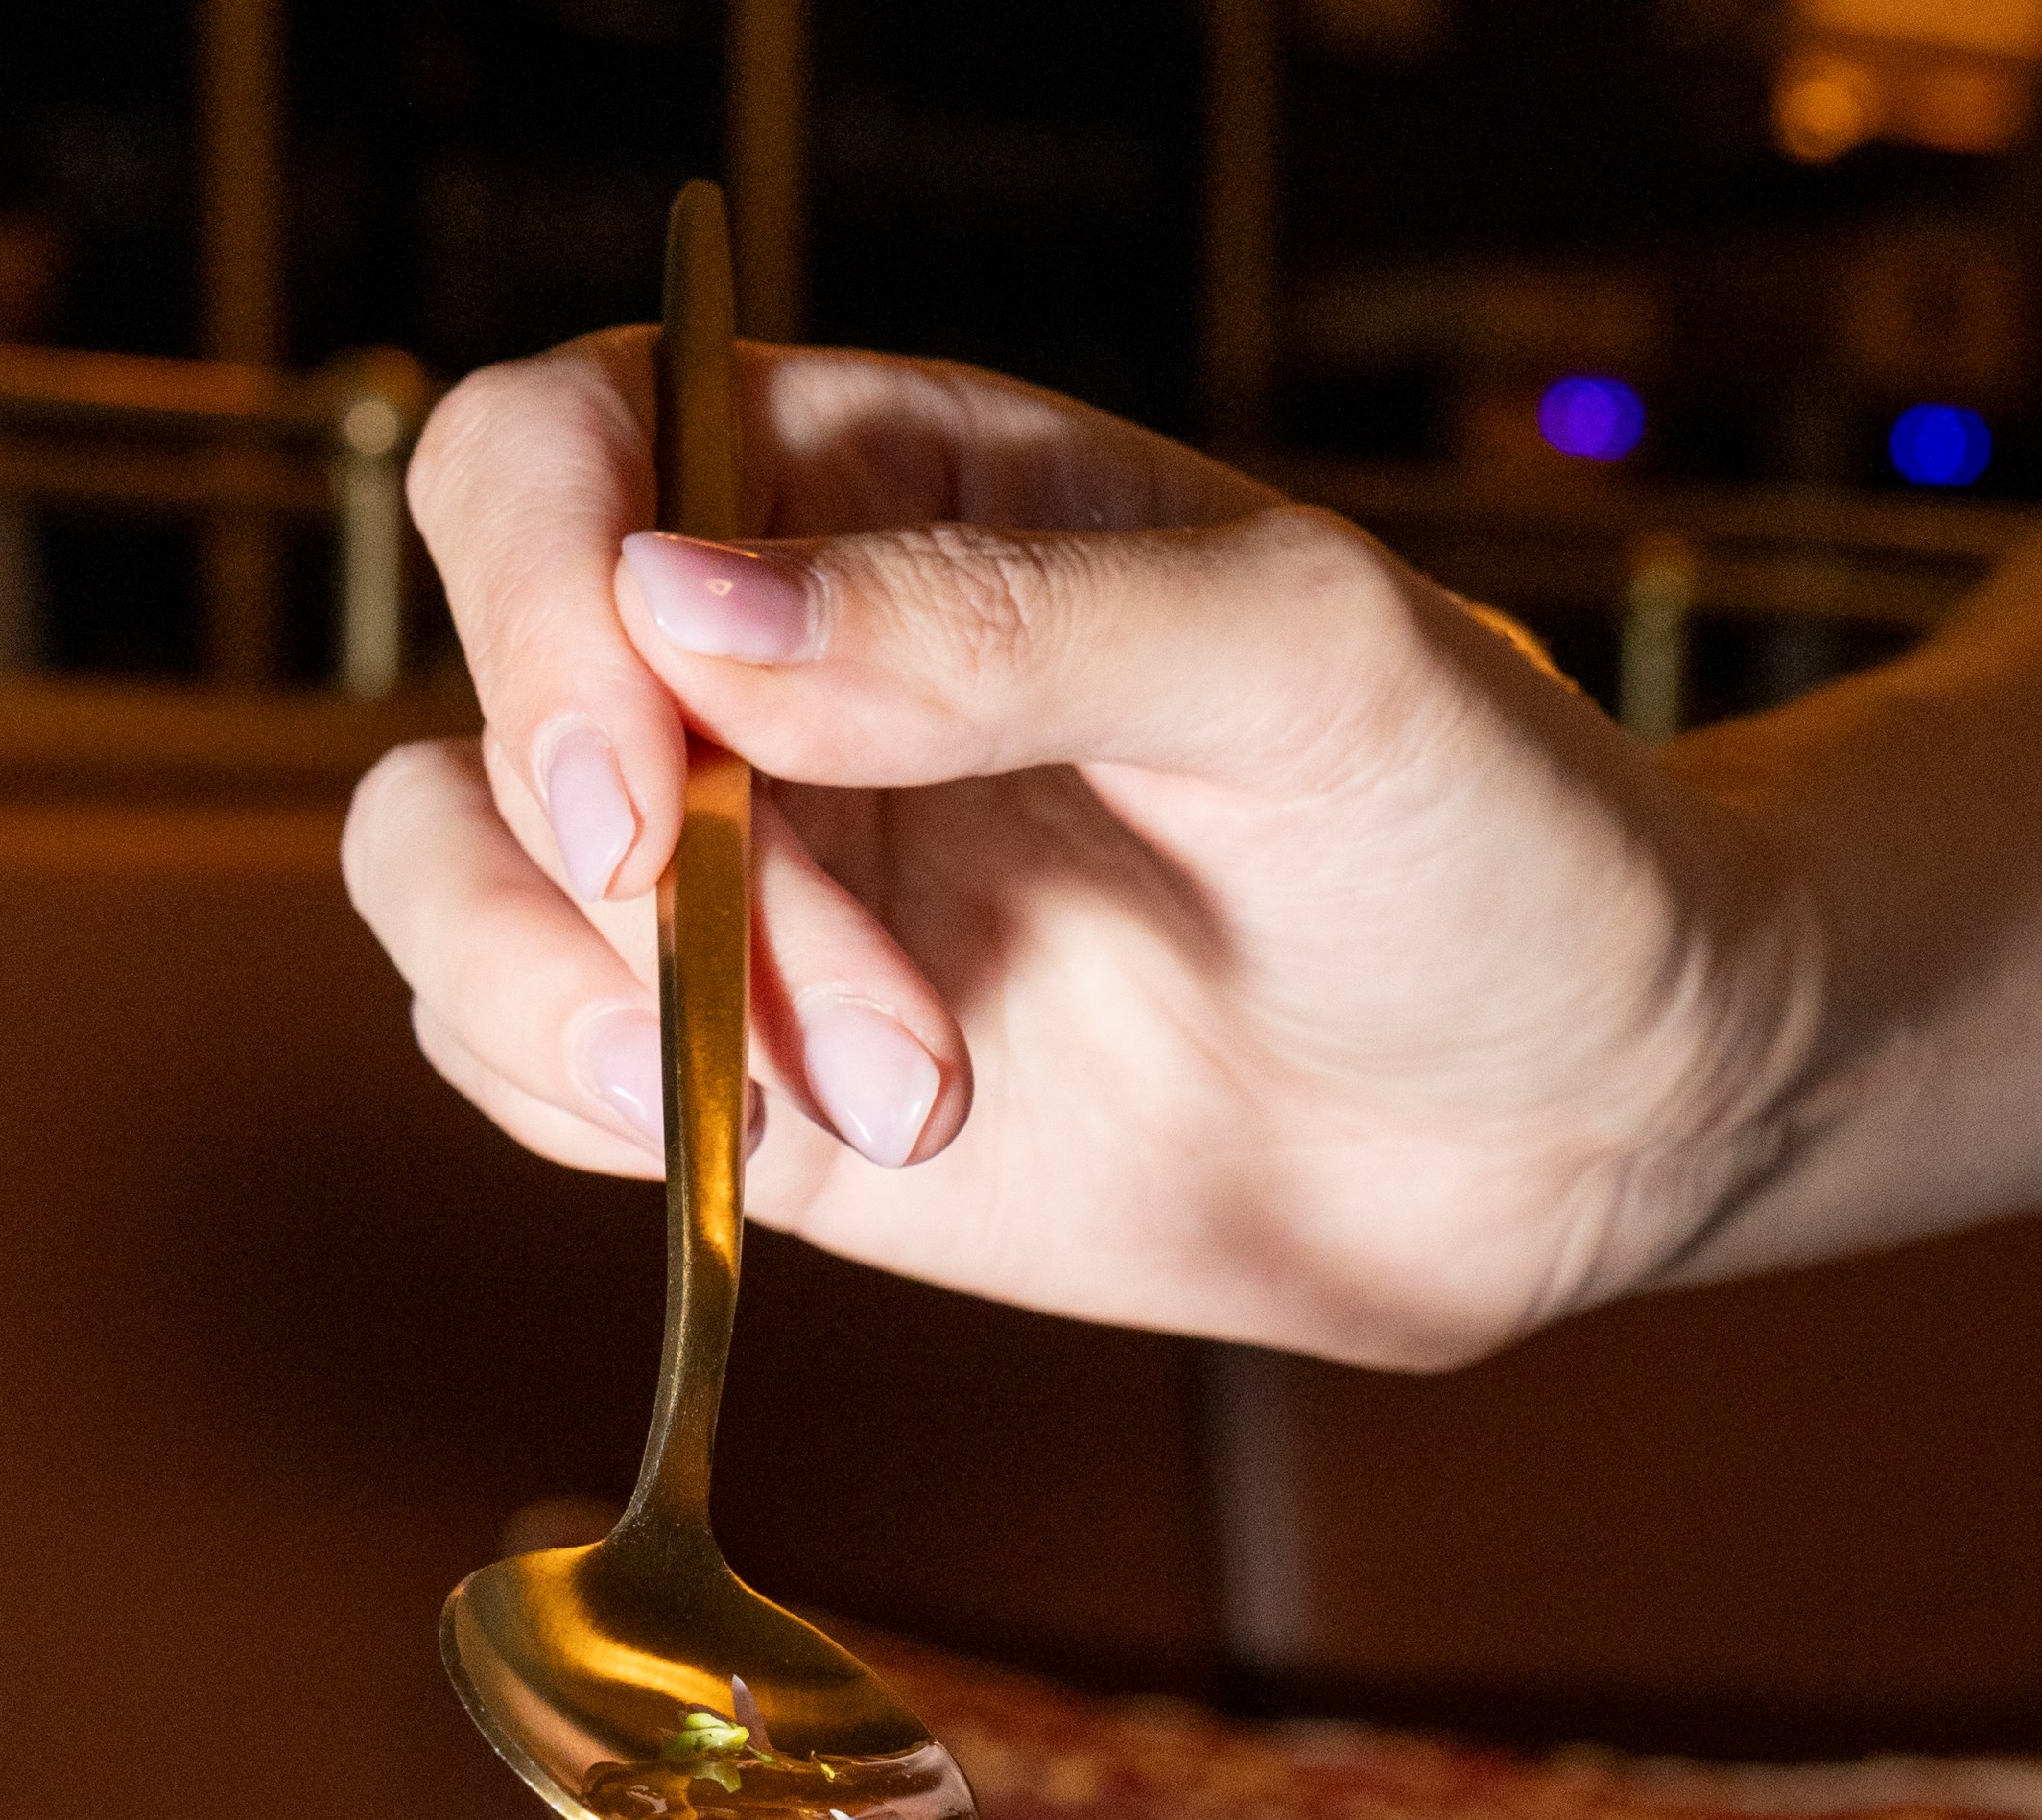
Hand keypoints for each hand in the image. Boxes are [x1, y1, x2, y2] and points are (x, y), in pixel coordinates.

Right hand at [341, 336, 1816, 1370]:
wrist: (1584, 1111)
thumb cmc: (1484, 831)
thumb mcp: (1292, 659)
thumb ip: (992, 620)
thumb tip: (679, 608)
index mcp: (883, 482)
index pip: (563, 454)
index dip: (537, 599)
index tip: (643, 785)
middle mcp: (777, 675)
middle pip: (474, 688)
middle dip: (585, 868)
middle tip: (792, 1015)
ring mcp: (760, 891)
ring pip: (457, 897)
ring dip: (591, 1017)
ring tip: (896, 1100)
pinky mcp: (767, 1095)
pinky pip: (536, 1078)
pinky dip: (594, 1118)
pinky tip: (814, 1143)